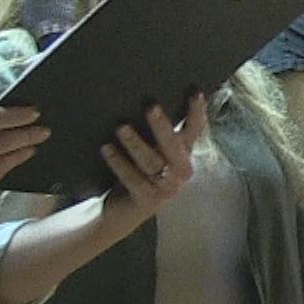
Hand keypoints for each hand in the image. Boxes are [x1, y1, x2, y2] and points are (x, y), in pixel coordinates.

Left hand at [95, 96, 210, 234]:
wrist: (125, 210)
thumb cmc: (140, 172)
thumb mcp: (153, 151)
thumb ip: (158, 132)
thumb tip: (146, 97)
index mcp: (184, 154)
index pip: (195, 130)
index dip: (197, 113)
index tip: (195, 93)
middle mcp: (181, 171)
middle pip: (173, 146)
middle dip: (162, 127)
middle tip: (151, 107)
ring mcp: (166, 188)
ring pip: (152, 162)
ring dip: (135, 144)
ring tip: (121, 128)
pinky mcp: (147, 200)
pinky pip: (133, 179)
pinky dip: (119, 163)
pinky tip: (107, 149)